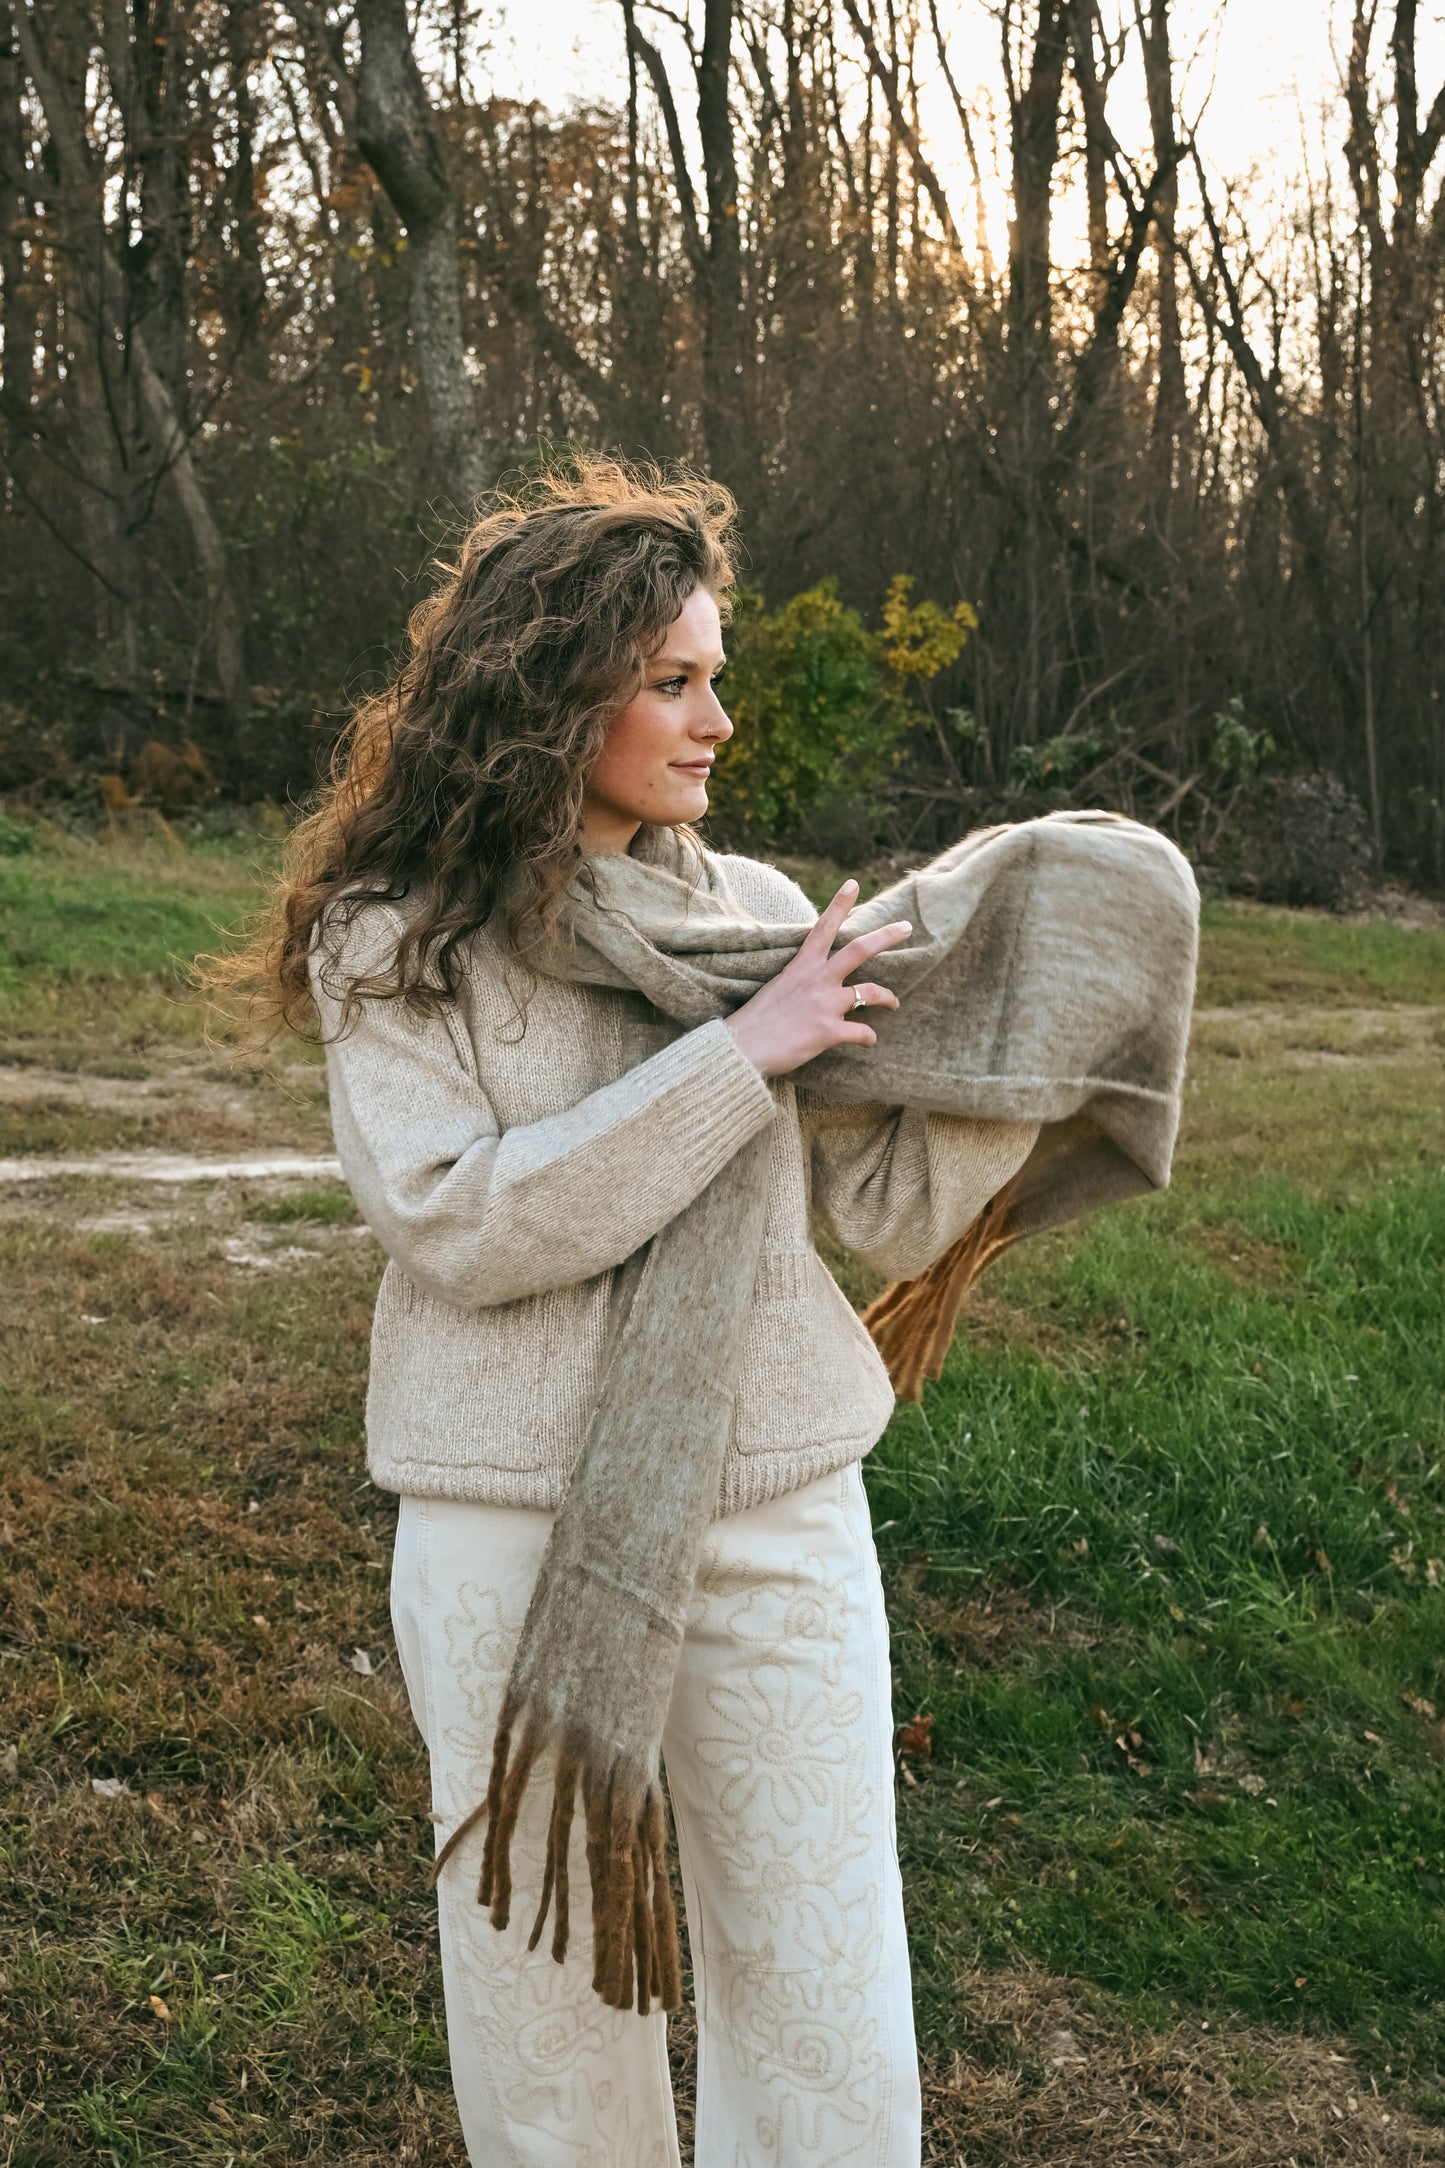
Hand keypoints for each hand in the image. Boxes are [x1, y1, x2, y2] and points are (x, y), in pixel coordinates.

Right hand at [725, 880, 911, 1078]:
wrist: (741, 1048)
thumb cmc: (755, 1021)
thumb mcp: (777, 988)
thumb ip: (800, 981)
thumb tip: (813, 984)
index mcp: (802, 966)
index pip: (823, 927)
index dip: (840, 904)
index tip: (853, 884)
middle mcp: (817, 980)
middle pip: (860, 949)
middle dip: (886, 936)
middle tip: (906, 927)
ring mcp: (825, 1004)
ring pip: (871, 992)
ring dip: (888, 997)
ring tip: (895, 1003)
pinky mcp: (829, 1031)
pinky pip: (863, 1032)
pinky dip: (869, 1037)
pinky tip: (869, 1040)